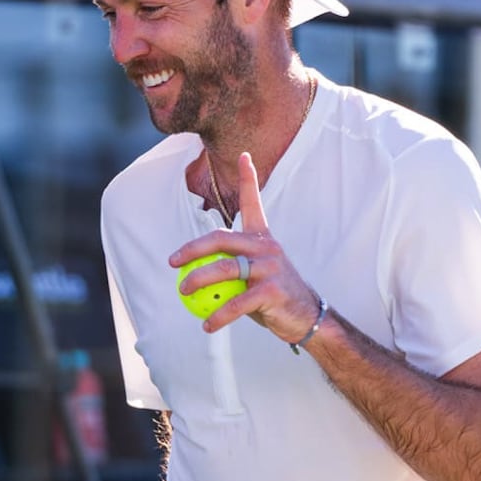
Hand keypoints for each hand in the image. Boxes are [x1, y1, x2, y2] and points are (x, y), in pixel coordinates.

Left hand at [170, 152, 323, 340]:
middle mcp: (267, 247)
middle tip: (173, 261)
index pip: (254, 203)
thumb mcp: (256, 274)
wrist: (307, 318)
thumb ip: (232, 266)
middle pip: (222, 239)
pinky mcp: (272, 291)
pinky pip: (237, 303)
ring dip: (198, 280)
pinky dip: (219, 315)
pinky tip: (208, 325)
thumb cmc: (275, 295)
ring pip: (225, 268)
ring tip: (183, 292)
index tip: (244, 155)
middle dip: (193, 248)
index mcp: (263, 238)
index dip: (249, 178)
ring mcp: (270, 268)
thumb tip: (192, 270)